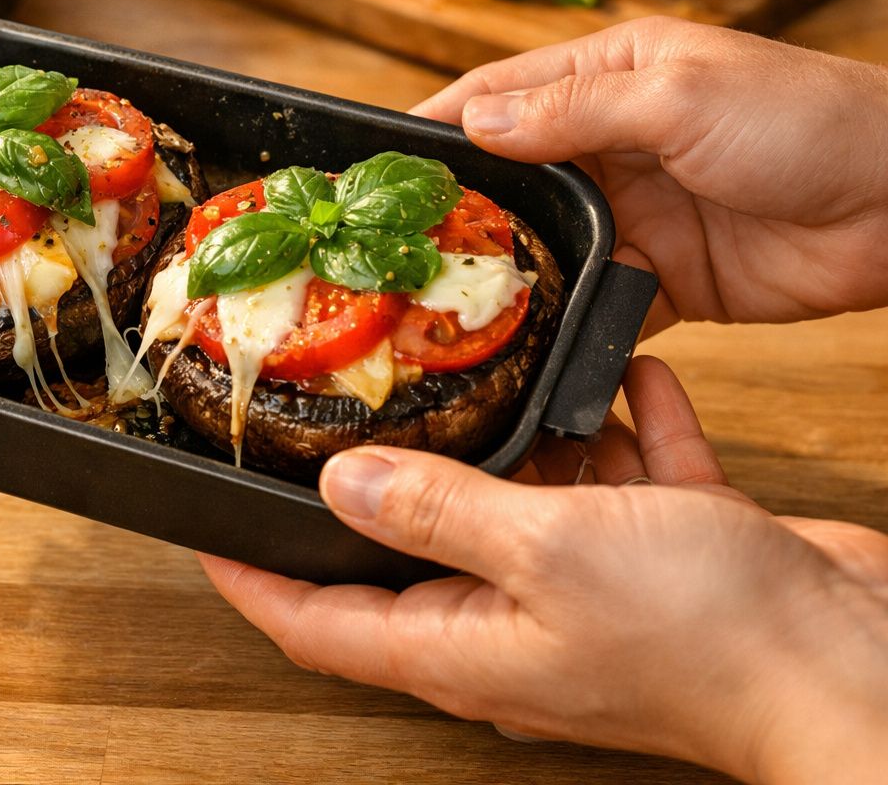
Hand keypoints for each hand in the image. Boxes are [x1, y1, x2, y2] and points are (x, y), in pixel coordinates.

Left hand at [200, 357, 887, 783]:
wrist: (858, 666)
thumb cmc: (709, 636)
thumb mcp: (547, 550)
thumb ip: (438, 511)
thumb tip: (340, 485)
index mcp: (464, 647)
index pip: (318, 625)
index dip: (251, 580)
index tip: (205, 529)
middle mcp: (514, 625)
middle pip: (411, 551)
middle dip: (380, 482)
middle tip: (341, 404)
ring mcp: (589, 592)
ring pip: (520, 504)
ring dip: (514, 440)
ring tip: (493, 362)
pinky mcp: (661, 556)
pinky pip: (620, 477)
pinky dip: (617, 427)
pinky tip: (622, 370)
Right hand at [410, 17, 887, 331]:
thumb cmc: (808, 120)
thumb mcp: (679, 95)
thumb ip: (573, 112)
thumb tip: (475, 126)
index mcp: (611, 75)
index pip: (498, 95)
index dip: (437, 127)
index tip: (377, 168)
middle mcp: (613, 141)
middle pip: (510, 175)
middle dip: (457, 210)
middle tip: (395, 251)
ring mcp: (637, 212)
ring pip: (544, 243)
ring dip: (504, 269)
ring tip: (442, 302)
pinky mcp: (664, 275)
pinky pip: (594, 298)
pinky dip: (561, 318)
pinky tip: (523, 338)